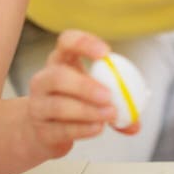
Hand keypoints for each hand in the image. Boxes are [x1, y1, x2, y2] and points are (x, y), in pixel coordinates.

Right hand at [25, 29, 117, 157]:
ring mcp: (38, 105)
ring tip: (110, 115)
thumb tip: (135, 113)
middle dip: (85, 86)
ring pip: (59, 106)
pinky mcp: (40, 129)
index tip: (105, 53)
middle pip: (58, 76)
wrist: (46, 132)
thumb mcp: (94, 92)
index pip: (67, 41)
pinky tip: (98, 127)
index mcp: (61, 60)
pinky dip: (83, 129)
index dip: (84, 43)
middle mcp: (44, 80)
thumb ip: (117, 98)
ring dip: (88, 111)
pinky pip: (61, 129)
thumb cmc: (75, 102)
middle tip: (108, 95)